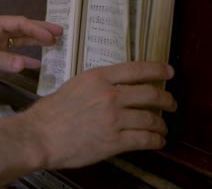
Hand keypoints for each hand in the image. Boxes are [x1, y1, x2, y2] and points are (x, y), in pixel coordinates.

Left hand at [0, 15, 62, 81]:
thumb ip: (0, 60)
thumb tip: (23, 65)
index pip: (19, 24)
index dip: (37, 29)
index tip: (52, 36)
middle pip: (23, 30)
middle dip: (41, 31)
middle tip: (60, 33)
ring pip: (20, 42)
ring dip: (36, 43)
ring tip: (54, 45)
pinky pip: (13, 57)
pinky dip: (25, 60)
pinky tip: (37, 64)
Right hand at [23, 62, 176, 168]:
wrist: (39, 136)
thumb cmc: (51, 112)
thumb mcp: (75, 85)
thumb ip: (98, 84)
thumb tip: (117, 88)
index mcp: (99, 77)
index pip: (137, 69)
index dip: (158, 70)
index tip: (169, 72)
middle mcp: (110, 95)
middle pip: (150, 94)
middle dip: (166, 99)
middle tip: (171, 103)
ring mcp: (114, 118)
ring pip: (150, 119)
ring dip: (161, 124)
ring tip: (163, 128)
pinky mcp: (114, 141)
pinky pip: (144, 139)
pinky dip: (155, 140)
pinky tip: (157, 141)